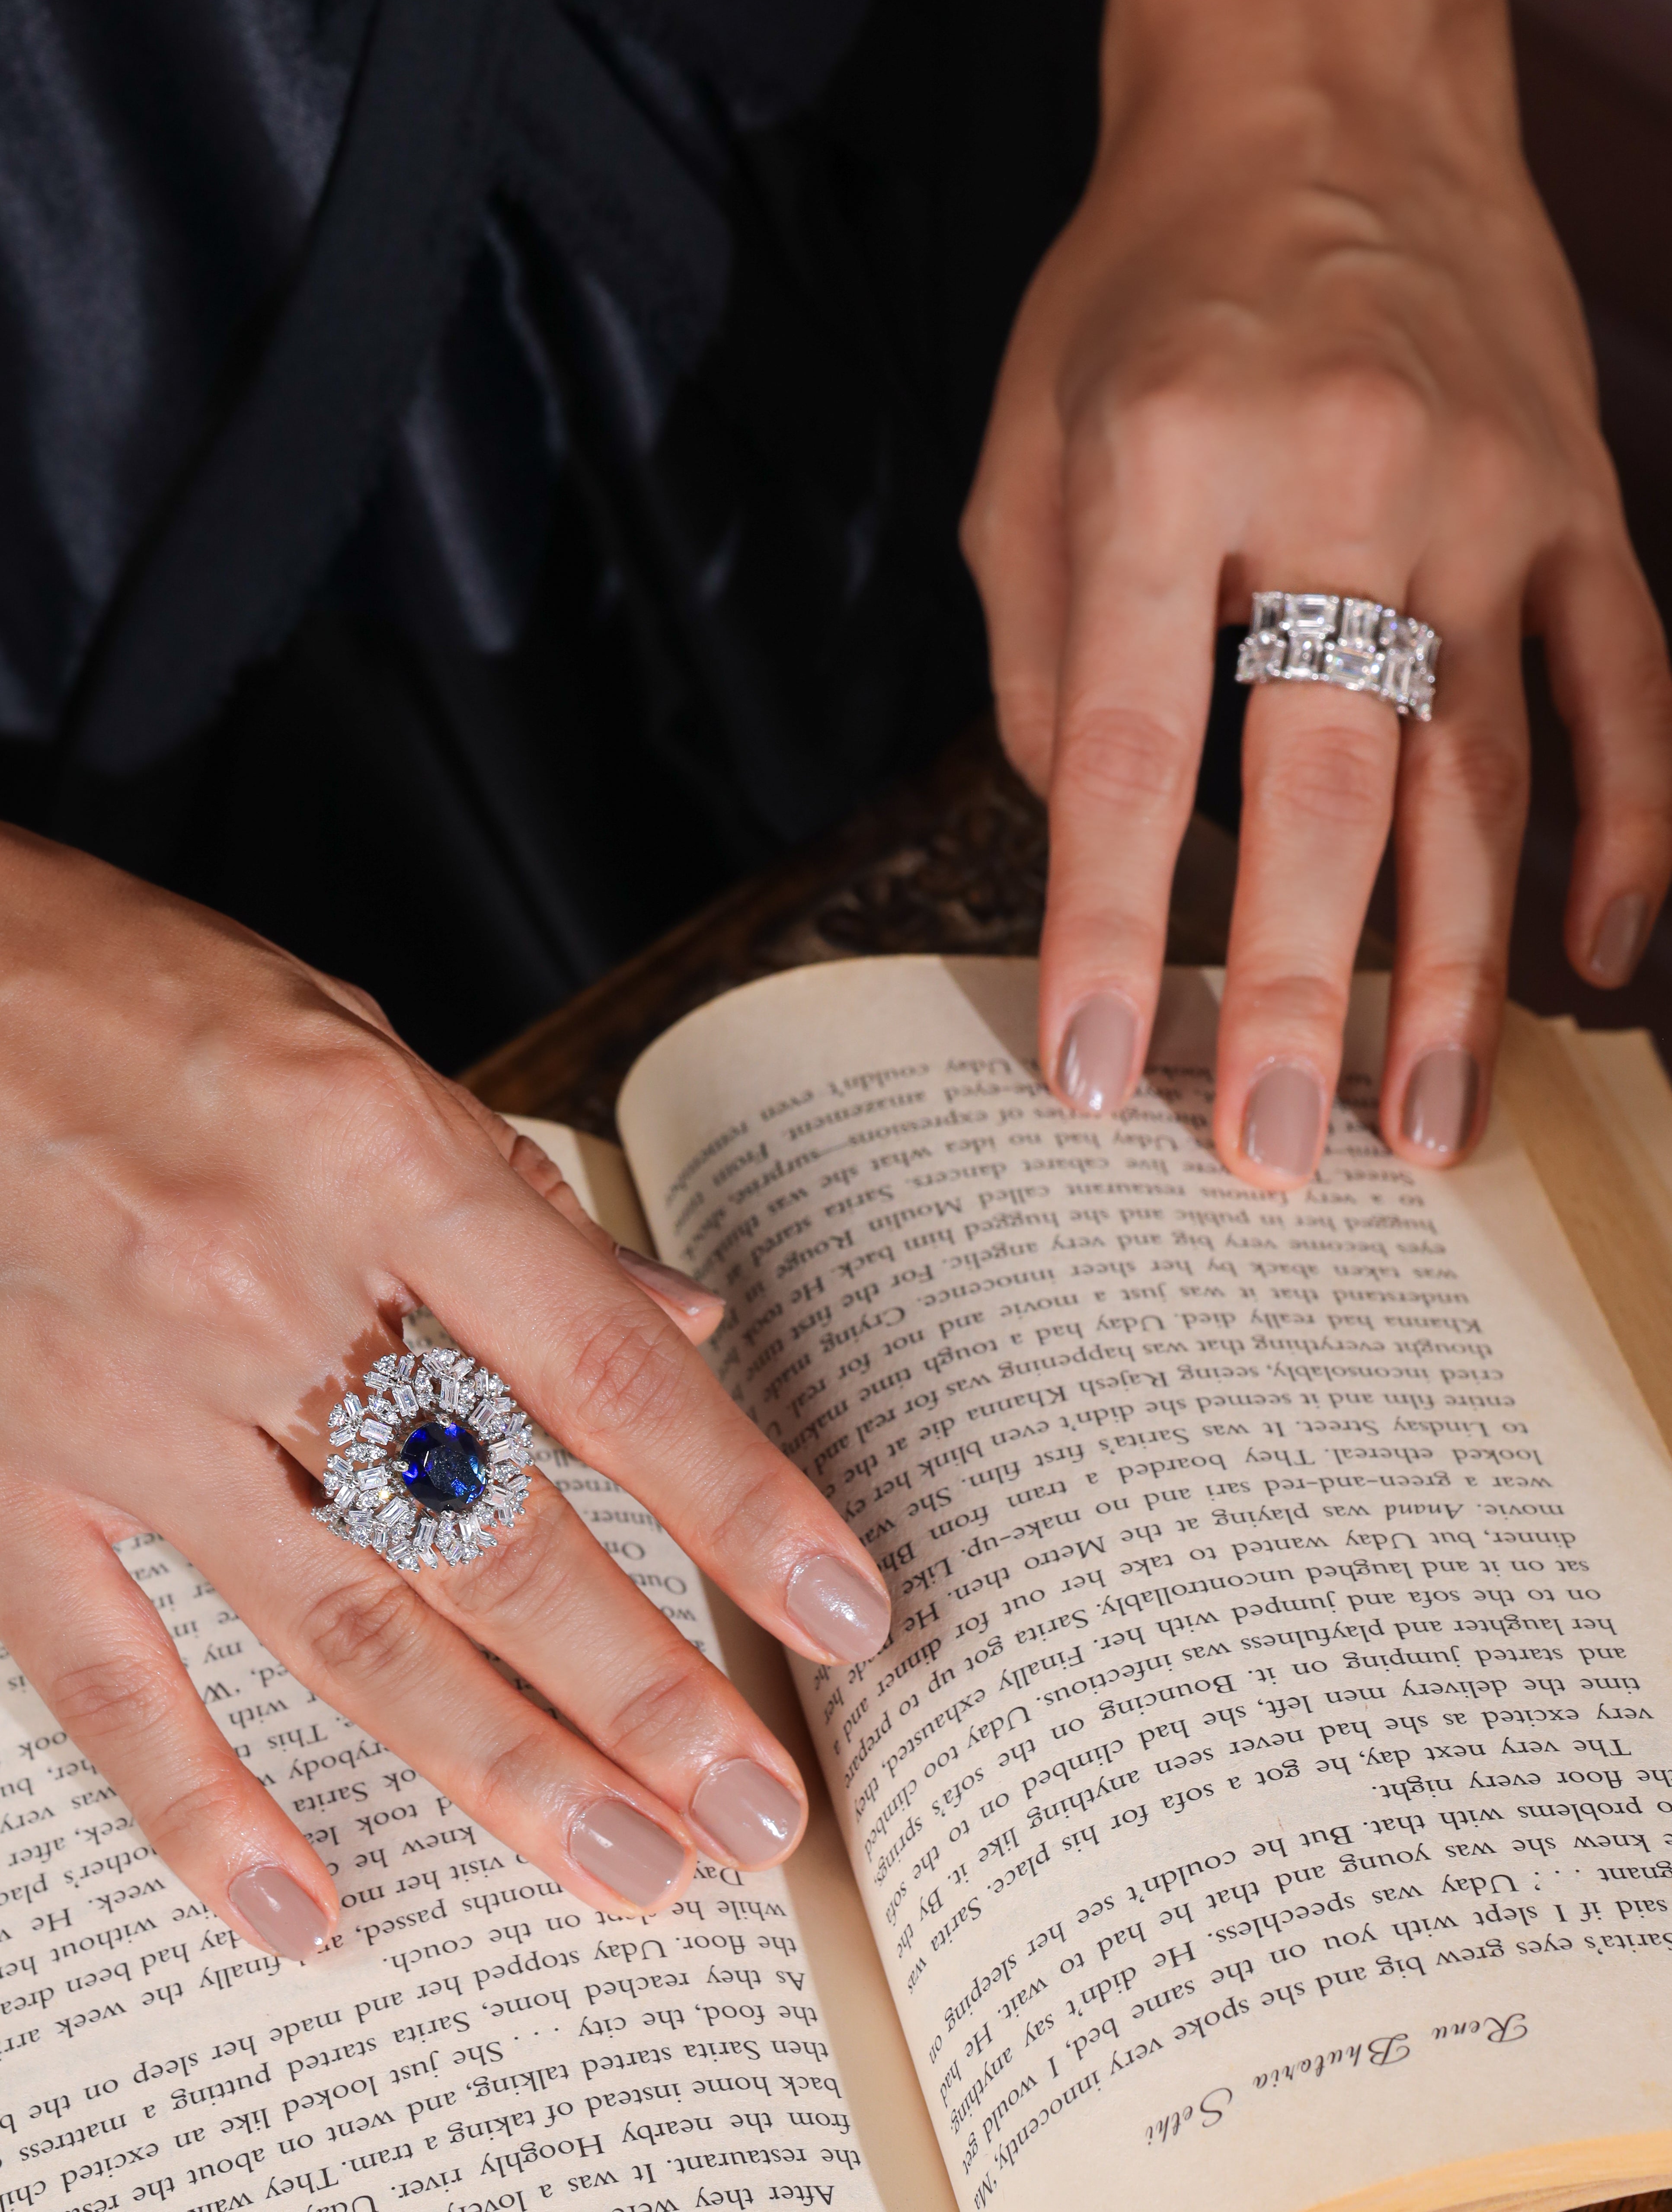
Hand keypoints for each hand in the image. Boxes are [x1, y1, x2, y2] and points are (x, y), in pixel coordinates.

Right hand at [0, 829, 891, 1951]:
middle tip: (751, 1818)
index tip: (839, 1610)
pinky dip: (195, 1803)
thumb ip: (523, 1210)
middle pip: (487, 1537)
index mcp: (373, 1161)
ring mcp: (126, 1401)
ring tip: (624, 1870)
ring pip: (339, 1629)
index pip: (602, 1371)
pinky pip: (107, 1671)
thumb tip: (678, 1327)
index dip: (736, 1501)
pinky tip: (294, 1908)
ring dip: (495, 1766)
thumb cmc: (156, 998)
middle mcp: (261, 1293)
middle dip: (639, 1693)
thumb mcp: (370, 1048)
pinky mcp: (14, 1468)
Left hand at [962, 0, 1671, 1186]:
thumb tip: (1091, 850)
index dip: (1101, 927)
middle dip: (1297, 996)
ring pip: (1485, 775)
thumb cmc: (1143, 291)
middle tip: (1279, 1161)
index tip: (1084, 1074)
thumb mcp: (1024, 452)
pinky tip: (1597, 963)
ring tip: (1435, 1125)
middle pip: (1324, 790)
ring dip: (1461, 967)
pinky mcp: (1585, 501)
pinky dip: (1624, 833)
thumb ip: (1038, 661)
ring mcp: (1494, 497)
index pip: (1123, 749)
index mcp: (1168, 462)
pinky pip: (1626, 690)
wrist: (1320, 94)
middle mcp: (1347, 481)